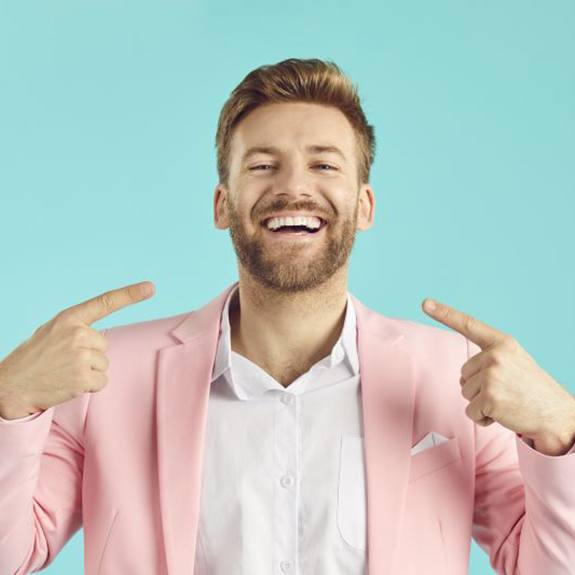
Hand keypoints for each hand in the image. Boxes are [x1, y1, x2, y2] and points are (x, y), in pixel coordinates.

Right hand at [0, 281, 154, 419]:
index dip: (130, 294)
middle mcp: (77, 333)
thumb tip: (98, 337)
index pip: (105, 302)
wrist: (10, 386)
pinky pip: (101, 382)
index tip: (151, 287)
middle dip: (89, 356)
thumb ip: (75, 329)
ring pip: (103, 364)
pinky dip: (89, 387)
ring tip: (64, 373)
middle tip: (64, 362)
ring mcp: (81, 355)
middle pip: (104, 345)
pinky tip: (69, 384)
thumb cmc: (33, 360)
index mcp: (69, 318)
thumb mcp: (51, 333)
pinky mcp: (83, 376)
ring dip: (88, 372)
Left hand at [421, 298, 574, 452]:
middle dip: (480, 386)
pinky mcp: (490, 398)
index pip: (468, 324)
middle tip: (507, 391)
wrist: (558, 416)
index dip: (444, 313)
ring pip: (465, 392)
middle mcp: (495, 355)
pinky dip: (484, 418)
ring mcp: (492, 376)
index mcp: (502, 343)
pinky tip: (504, 414)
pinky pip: (471, 412)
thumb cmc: (533, 390)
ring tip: (508, 401)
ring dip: (482, 403)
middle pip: (464, 373)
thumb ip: (489, 359)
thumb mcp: (514, 362)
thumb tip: (463, 376)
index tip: (425, 303)